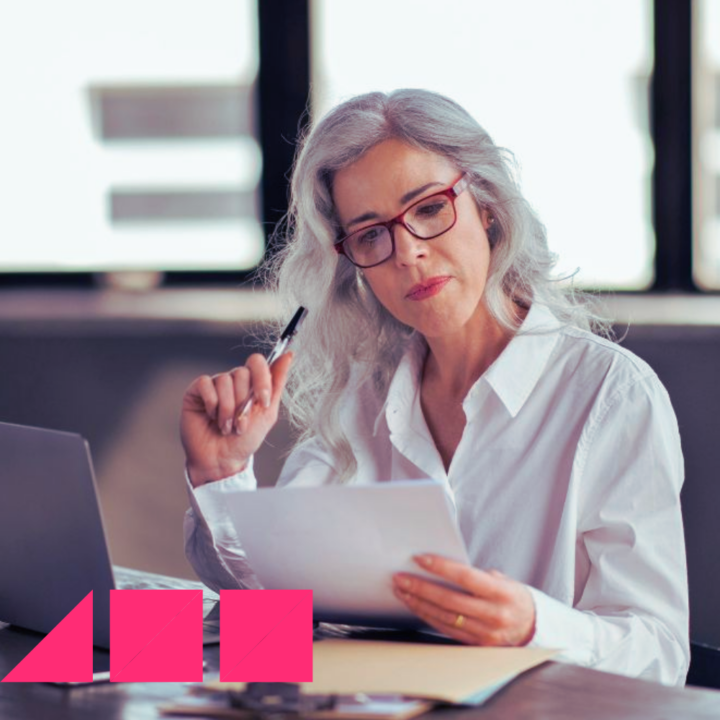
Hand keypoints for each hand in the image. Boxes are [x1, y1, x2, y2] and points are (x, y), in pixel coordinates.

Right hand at [180, 352, 292, 487]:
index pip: (256, 362)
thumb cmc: (245, 440)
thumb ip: (277, 383)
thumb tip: (288, 355)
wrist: (221, 460)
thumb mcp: (267, 413)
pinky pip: (205, 384)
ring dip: (228, 409)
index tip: (263, 401)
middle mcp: (232, 381)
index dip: (261, 379)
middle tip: (241, 424)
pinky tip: (211, 417)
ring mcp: (214, 385)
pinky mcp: (196, 392)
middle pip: (241, 373)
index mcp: (251, 384)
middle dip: (243, 403)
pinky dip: (212, 404)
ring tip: (226, 427)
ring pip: (224, 380)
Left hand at [392, 554, 535, 646]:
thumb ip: (478, 575)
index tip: (419, 558)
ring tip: (401, 589)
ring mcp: (484, 634)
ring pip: (444, 617)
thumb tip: (445, 565)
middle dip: (421, 588)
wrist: (532, 628)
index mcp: (502, 594)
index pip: (466, 578)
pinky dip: (427, 616)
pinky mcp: (475, 645)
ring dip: (418, 603)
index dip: (442, 567)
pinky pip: (446, 629)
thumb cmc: (513, 596)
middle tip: (400, 577)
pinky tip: (414, 605)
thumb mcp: (504, 580)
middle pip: (449, 600)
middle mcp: (493, 615)